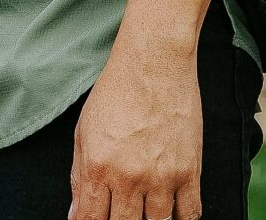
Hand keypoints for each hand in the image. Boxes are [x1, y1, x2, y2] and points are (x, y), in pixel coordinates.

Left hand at [72, 36, 201, 219]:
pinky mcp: (189, 171)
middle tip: (122, 212)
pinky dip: (180, 218)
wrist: (154, 62)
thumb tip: (76, 214)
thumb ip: (79, 176)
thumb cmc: (117, 91)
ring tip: (144, 209)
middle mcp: (129, 177)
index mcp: (98, 167)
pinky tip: (171, 210)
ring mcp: (161, 177)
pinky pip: (189, 213)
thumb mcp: (84, 130)